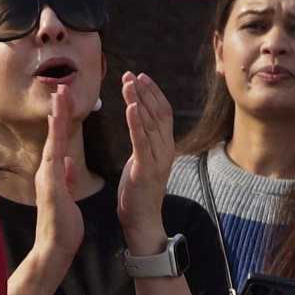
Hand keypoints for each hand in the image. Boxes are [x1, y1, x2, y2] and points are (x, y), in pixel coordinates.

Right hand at [30, 83, 85, 276]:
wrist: (55, 247)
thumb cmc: (63, 224)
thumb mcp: (67, 195)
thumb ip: (67, 177)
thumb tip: (68, 162)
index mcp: (53, 172)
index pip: (59, 140)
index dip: (62, 120)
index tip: (65, 99)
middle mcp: (47, 170)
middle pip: (54, 135)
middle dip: (58, 111)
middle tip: (61, 87)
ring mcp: (46, 177)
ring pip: (52, 141)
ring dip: (56, 119)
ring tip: (59, 97)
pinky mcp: (50, 186)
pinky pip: (53, 158)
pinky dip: (55, 140)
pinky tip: (57, 126)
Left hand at [115, 71, 176, 247]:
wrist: (142, 220)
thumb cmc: (138, 192)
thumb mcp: (143, 160)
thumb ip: (145, 142)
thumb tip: (140, 123)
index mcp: (165, 146)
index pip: (163, 112)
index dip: (153, 93)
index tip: (140, 77)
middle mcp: (166, 149)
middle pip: (158, 113)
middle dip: (144, 91)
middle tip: (131, 74)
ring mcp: (158, 159)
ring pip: (150, 123)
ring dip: (138, 101)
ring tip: (128, 84)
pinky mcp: (146, 169)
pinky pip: (141, 141)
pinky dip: (136, 123)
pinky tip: (130, 107)